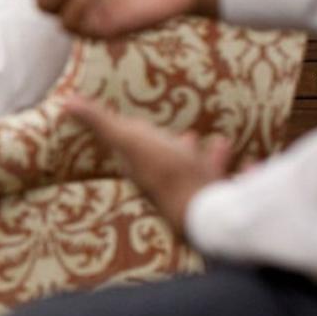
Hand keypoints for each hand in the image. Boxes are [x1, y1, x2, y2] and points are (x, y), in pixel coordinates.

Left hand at [64, 95, 229, 231]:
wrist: (205, 212)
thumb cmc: (166, 174)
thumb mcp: (129, 140)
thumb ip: (99, 121)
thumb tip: (65, 103)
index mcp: (141, 165)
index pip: (133, 145)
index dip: (131, 133)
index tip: (130, 124)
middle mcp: (166, 179)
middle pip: (165, 158)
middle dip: (170, 145)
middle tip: (180, 135)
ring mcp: (195, 188)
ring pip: (198, 167)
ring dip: (203, 155)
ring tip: (213, 141)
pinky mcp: (221, 194)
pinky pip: (228, 179)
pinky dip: (236, 170)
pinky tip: (251, 165)